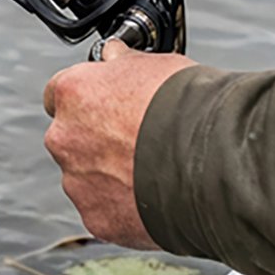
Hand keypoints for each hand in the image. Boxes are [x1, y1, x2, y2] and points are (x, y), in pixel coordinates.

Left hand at [42, 40, 196, 247]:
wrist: (214, 164)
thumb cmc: (187, 108)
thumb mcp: (155, 64)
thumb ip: (123, 62)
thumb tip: (114, 55)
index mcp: (73, 93)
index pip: (61, 93)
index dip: (87, 99)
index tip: (107, 105)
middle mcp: (64, 137)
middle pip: (71, 138)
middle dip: (97, 141)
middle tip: (136, 142)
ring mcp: (78, 182)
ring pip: (86, 178)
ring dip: (109, 176)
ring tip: (152, 173)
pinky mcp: (97, 219)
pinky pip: (104, 211)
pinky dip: (124, 209)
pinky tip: (155, 198)